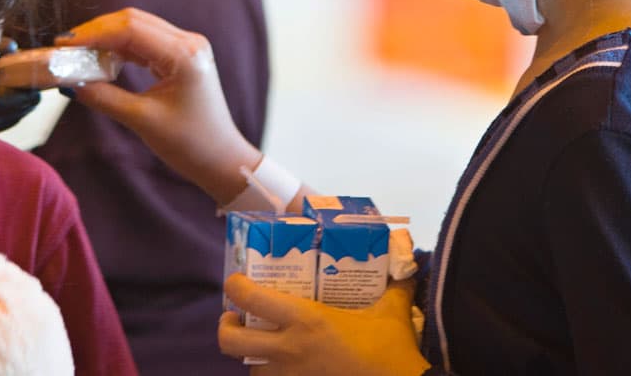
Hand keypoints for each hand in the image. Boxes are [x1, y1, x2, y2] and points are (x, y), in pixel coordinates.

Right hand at [56, 7, 260, 203]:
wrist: (221, 160)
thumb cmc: (191, 144)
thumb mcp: (143, 121)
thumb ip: (105, 98)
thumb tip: (71, 83)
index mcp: (184, 54)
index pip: (131, 29)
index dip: (94, 33)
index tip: (65, 44)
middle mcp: (189, 42)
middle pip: (133, 21)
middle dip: (97, 31)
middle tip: (67, 46)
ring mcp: (187, 47)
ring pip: (138, 28)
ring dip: (108, 38)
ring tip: (80, 53)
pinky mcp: (182, 56)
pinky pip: (145, 42)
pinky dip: (121, 48)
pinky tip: (102, 59)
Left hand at [219, 277, 425, 374]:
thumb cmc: (392, 352)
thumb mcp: (392, 312)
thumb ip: (394, 286)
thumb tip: (404, 266)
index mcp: (305, 320)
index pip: (251, 298)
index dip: (235, 286)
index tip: (237, 281)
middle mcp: (290, 349)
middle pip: (230, 342)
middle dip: (225, 328)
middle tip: (236, 317)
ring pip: (250, 367)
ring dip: (251, 355)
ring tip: (264, 343)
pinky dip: (272, 373)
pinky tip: (287, 365)